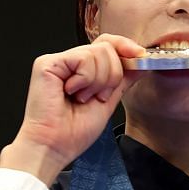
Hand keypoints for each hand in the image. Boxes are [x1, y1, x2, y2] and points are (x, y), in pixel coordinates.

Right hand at [0, 33, 148, 183]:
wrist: (56, 145)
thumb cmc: (75, 131)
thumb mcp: (110, 100)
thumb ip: (123, 78)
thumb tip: (140, 61)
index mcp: (82, 69)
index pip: (108, 44)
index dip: (126, 47)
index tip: (141, 56)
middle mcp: (69, 62)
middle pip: (107, 47)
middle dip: (113, 76)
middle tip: (99, 96)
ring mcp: (58, 61)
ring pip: (99, 52)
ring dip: (99, 82)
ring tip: (82, 98)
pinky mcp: (48, 64)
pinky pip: (84, 59)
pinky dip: (86, 80)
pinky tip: (72, 93)